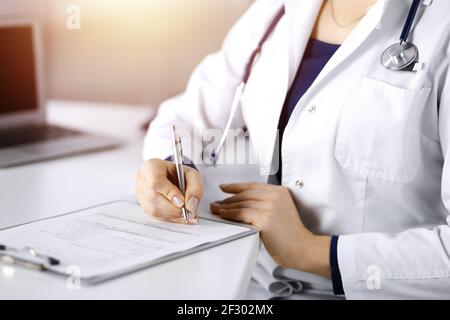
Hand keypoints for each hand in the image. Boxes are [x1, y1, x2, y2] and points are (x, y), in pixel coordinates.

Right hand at [136, 159, 203, 223]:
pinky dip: (169, 218)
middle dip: (173, 208)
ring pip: (153, 209)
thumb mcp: (193, 175)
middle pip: (154, 197)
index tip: (182, 202)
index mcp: (152, 166)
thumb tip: (190, 205)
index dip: (169, 194)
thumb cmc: (181, 174)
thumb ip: (195, 188)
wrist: (173, 177)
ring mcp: (140, 192)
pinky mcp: (143, 205)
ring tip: (186, 214)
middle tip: (189, 211)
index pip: (156, 182)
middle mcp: (142, 179)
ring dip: (172, 215)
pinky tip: (179, 216)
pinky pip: (154, 216)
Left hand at [210, 183, 330, 277]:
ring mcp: (270, 206)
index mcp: (280, 192)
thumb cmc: (291, 236)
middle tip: (217, 203)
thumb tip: (241, 203)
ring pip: (241, 203)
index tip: (224, 187)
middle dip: (227, 198)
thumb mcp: (280, 212)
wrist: (303, 248)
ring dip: (225, 207)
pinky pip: (241, 213)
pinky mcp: (264, 218)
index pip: (252, 186)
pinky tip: (223, 215)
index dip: (236, 186)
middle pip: (244, 194)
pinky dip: (229, 214)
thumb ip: (265, 204)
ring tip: (217, 210)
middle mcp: (275, 196)